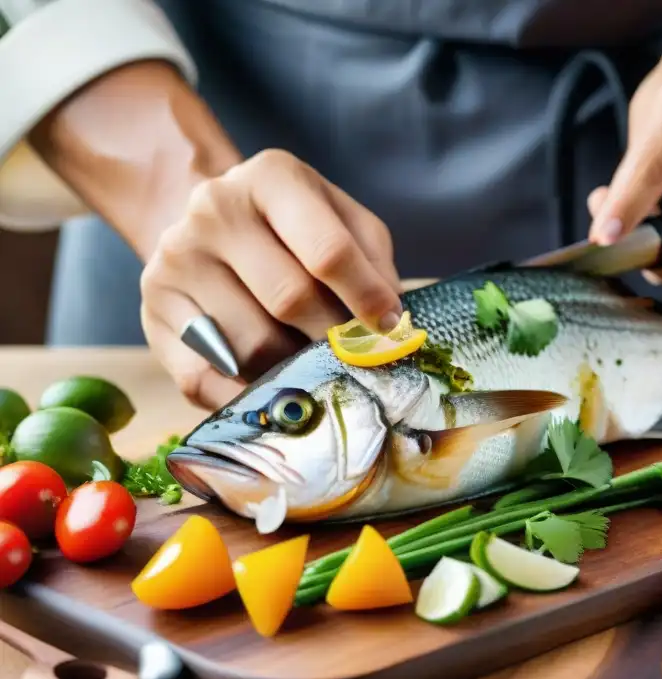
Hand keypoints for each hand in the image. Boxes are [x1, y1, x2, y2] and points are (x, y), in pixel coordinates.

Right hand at [140, 149, 402, 408]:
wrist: (208, 225)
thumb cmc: (294, 229)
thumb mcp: (342, 221)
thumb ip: (373, 262)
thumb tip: (389, 324)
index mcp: (271, 178)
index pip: (328, 250)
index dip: (366, 298)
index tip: (389, 328)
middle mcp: (214, 210)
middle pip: (290, 300)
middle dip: (333, 339)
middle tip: (353, 357)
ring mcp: (175, 261)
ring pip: (252, 346)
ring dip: (294, 370)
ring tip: (313, 368)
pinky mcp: (152, 312)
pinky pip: (205, 379)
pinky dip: (246, 396)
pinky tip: (271, 389)